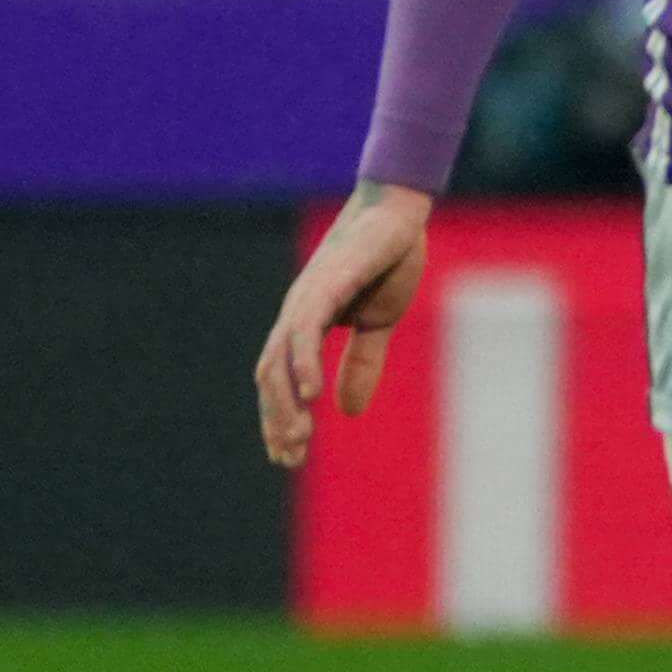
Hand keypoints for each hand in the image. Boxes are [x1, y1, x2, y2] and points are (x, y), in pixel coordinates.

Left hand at [255, 181, 430, 468]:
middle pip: (270, 377)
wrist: (401, 214)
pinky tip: (312, 395)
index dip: (281, 417)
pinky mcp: (324, 285)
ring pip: (278, 361)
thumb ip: (362, 363)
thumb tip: (346, 410)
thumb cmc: (390, 259)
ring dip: (284, 404)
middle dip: (276, 420)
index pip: (280, 379)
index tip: (289, 455)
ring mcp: (305, 299)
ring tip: (298, 439)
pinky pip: (305, 331)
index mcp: (307, 323)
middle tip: (289, 458)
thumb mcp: (379, 324)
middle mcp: (296, 313)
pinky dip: (302, 365)